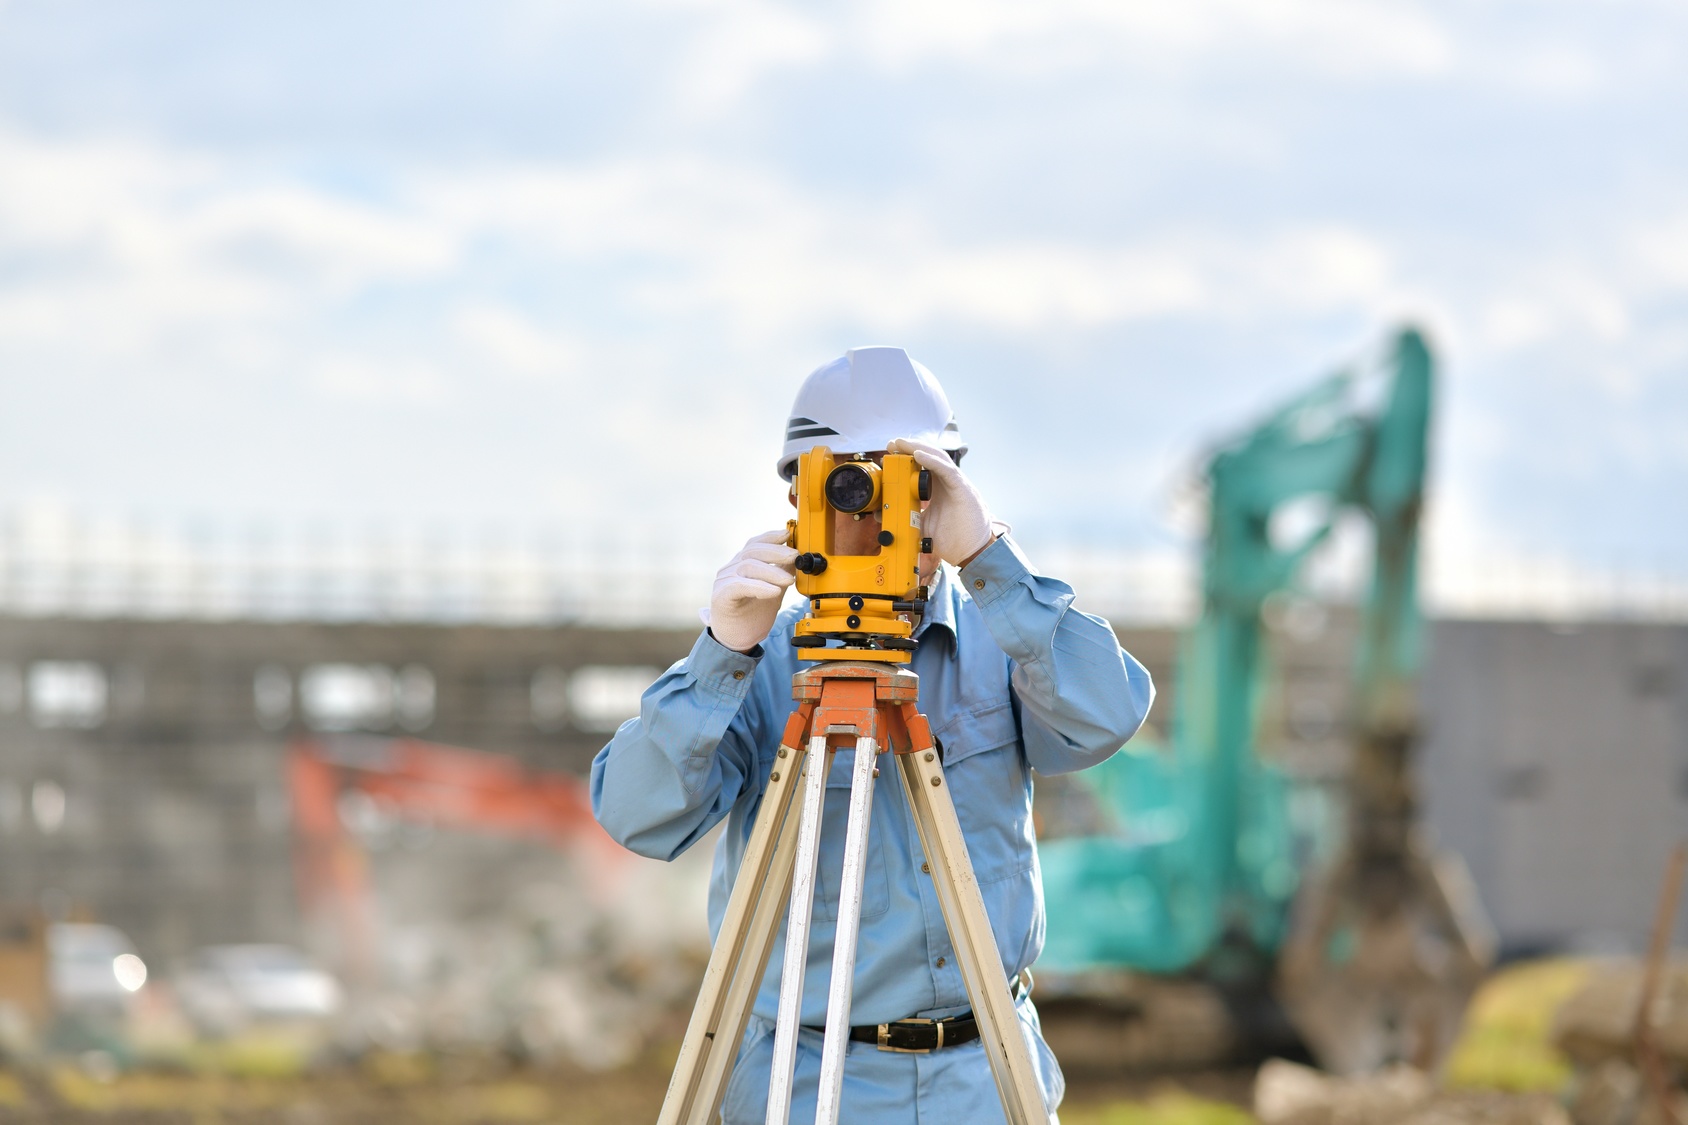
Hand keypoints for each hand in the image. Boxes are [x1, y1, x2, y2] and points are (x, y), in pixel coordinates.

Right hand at [706, 529, 797, 652]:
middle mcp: (730, 569)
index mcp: (741, 565)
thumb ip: (781, 574)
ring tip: (789, 580)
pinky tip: (774, 591)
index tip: (788, 534)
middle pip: (752, 551)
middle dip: (776, 552)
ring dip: (772, 571)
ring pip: (747, 566)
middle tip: (795, 556)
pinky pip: (740, 586)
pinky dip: (759, 587)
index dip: (771, 537)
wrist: (737, 641)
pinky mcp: (721, 596)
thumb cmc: (752, 616)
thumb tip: (796, 559)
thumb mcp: (774, 591)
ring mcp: (724, 581)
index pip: (754, 544)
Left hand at [887, 437, 996, 569]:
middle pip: (929, 456)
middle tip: (891, 443)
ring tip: (901, 443)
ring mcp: (956, 484)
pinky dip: (932, 461)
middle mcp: (947, 482)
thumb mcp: (922, 524)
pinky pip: (947, 471)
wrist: (972, 552)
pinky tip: (918, 455)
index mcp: (939, 488)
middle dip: (910, 447)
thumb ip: (906, 516)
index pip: (922, 465)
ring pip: (938, 458)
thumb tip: (882, 513)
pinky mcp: (962, 490)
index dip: (906, 456)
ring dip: (918, 448)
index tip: (889, 453)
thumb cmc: (954, 539)